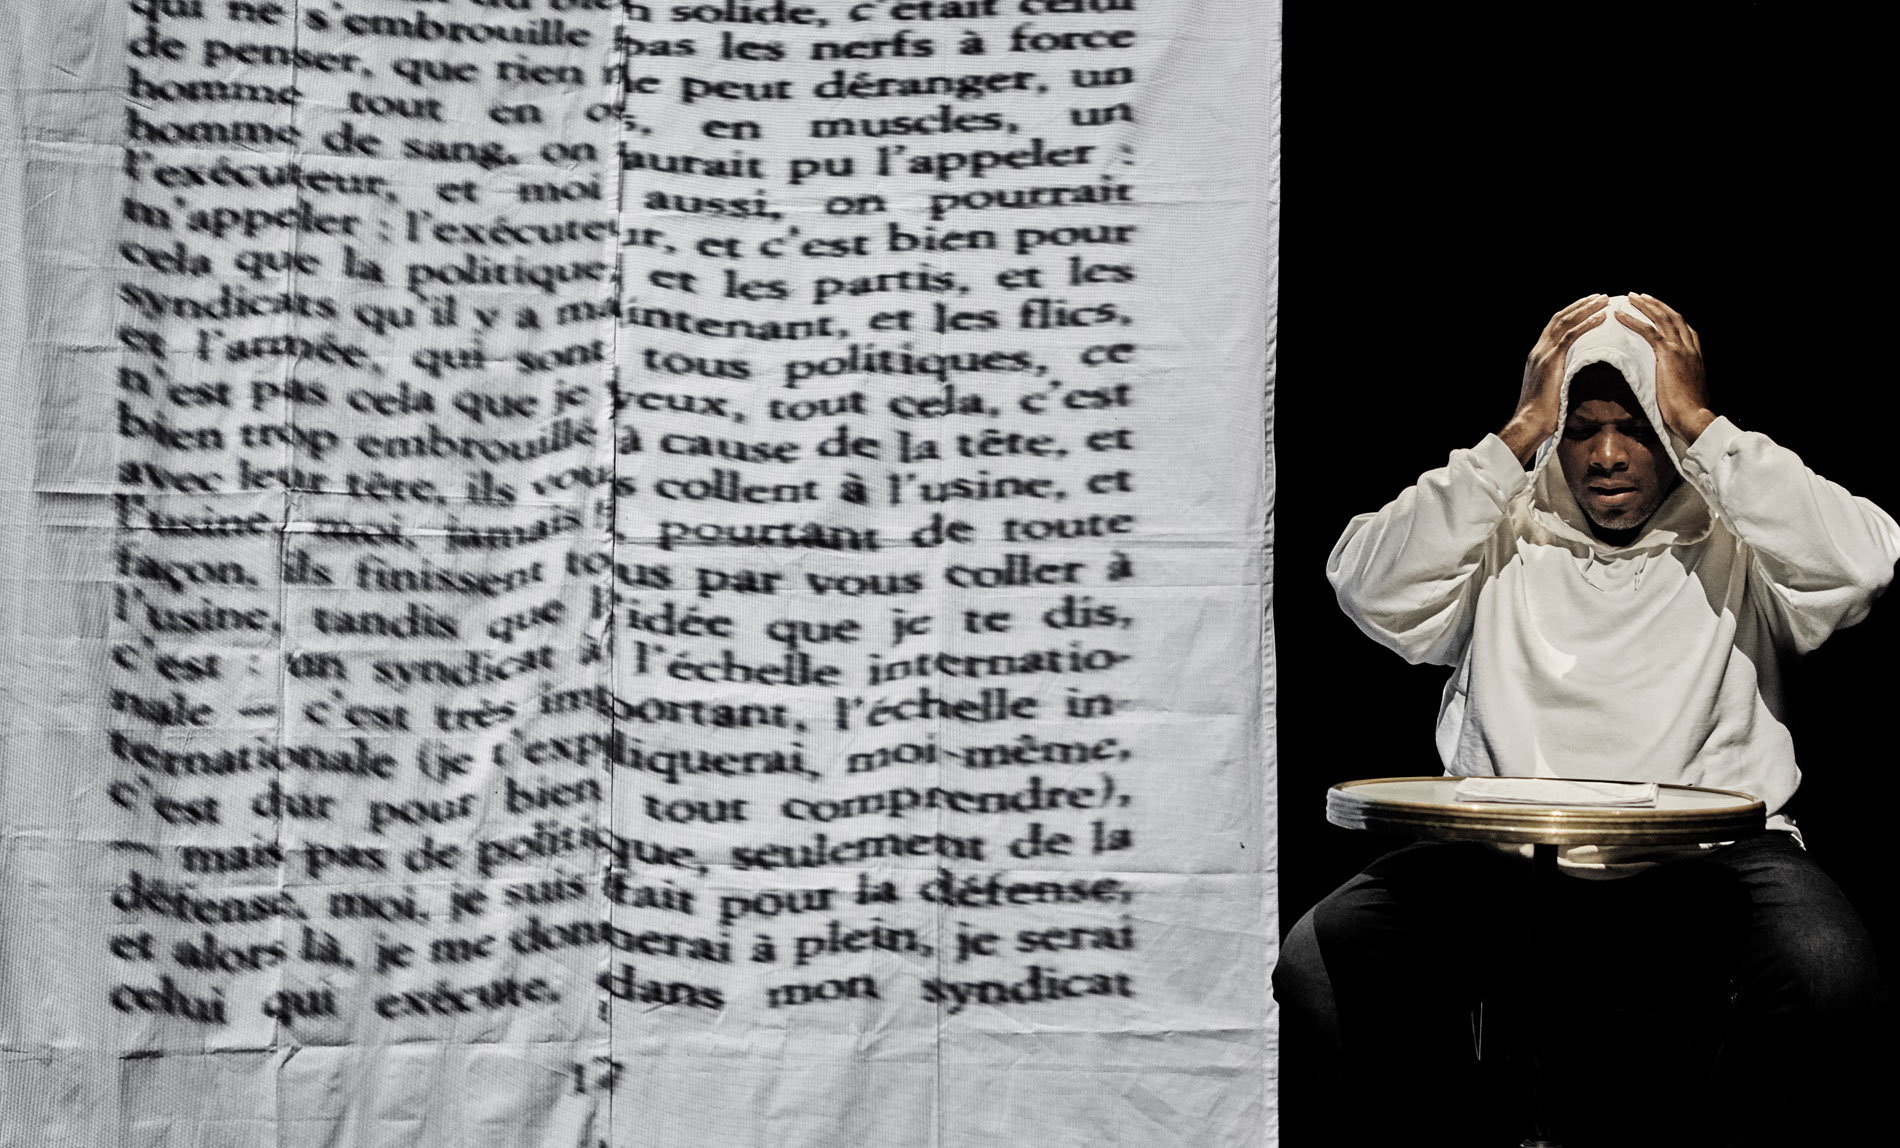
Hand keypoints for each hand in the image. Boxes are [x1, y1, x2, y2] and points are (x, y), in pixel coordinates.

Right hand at [1500, 294, 1608, 464]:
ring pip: (1565, 322)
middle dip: (1581, 305)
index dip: (1573, 314)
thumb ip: (1560, 376)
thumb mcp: (1551, 390)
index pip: (1555, 327)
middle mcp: (1538, 350)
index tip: (1589, 306)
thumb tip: (1576, 376)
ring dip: (1586, 309)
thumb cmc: (1542, 414)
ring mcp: (1543, 354)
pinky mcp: (1550, 361)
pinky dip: (1587, 324)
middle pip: (1560, 318)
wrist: (1530, 422)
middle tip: (1601, 297)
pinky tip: (1601, 318)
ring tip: (1604, 300)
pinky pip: (1570, 336)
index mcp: (1537, 356)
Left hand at [1616, 293, 1715, 442]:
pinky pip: (1648, 331)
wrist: (1693, 416)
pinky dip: (1633, 320)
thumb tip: (1670, 381)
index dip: (1670, 316)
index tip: (1658, 309)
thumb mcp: (1686, 389)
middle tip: (1640, 296)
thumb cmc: (1688, 410)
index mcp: (1695, 355)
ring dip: (1644, 305)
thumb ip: (1679, 379)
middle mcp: (1690, 347)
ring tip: (1630, 297)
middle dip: (1656, 305)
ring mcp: (1680, 349)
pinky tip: (1619, 315)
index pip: (1684, 328)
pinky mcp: (1668, 354)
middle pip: (1673, 317)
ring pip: (1661, 318)